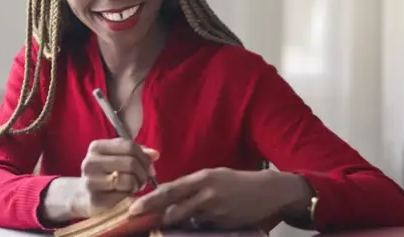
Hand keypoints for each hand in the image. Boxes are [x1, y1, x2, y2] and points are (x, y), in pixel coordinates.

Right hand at [74, 138, 158, 216]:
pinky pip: (124, 196)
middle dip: (143, 172)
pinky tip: (125, 195)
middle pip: (131, 162)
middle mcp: (90, 162)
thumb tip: (155, 154)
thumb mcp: (117, 158)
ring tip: (134, 186)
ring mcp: (91, 181)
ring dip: (137, 185)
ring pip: (129, 180)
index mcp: (96, 147)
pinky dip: (129, 196)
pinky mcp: (95, 199)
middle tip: (143, 179)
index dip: (144, 156)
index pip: (129, 146)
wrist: (83, 196)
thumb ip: (137, 153)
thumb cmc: (105, 173)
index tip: (148, 165)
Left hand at [127, 168, 307, 229]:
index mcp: (202, 178)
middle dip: (156, 217)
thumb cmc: (238, 183)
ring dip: (180, 222)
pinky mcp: (223, 225)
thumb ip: (192, 186)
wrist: (269, 192)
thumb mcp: (214, 176)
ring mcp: (215, 211)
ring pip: (186, 221)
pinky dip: (199, 226)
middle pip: (172, 209)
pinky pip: (202, 228)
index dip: (149, 201)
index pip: (169, 190)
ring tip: (188, 216)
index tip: (134, 209)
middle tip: (143, 221)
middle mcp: (206, 194)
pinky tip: (210, 219)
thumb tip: (169, 197)